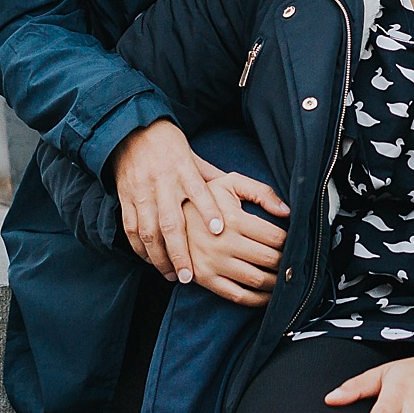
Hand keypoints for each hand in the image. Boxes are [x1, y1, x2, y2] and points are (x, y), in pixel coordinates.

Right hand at [104, 121, 288, 281]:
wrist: (137, 135)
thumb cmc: (181, 156)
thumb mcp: (215, 168)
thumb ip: (250, 189)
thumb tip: (285, 210)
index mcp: (188, 173)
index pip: (201, 194)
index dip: (209, 213)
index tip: (219, 233)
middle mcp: (166, 185)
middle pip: (172, 224)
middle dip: (181, 252)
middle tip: (191, 275)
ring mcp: (144, 195)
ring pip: (151, 233)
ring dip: (162, 258)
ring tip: (177, 276)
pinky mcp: (128, 201)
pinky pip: (133, 232)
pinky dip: (142, 252)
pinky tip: (156, 266)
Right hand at [181, 171, 288, 306]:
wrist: (168, 213)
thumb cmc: (205, 196)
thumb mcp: (230, 183)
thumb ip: (261, 192)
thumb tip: (286, 211)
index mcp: (233, 219)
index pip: (275, 237)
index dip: (290, 241)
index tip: (294, 242)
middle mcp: (224, 244)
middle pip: (269, 259)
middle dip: (286, 262)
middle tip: (295, 261)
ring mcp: (214, 264)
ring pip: (257, 279)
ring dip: (277, 282)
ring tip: (285, 278)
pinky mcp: (205, 278)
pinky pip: (237, 295)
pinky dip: (257, 300)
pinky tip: (267, 295)